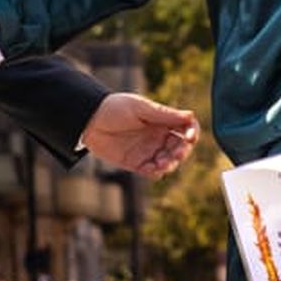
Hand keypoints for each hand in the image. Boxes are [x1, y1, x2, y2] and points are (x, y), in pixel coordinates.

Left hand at [81, 93, 199, 177]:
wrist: (88, 120)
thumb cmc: (114, 108)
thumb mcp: (140, 108)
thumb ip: (165, 115)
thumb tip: (191, 116)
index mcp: (162, 121)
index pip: (185, 129)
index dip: (192, 133)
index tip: (189, 137)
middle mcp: (158, 136)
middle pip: (180, 148)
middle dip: (181, 152)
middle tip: (176, 153)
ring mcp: (148, 150)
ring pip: (168, 162)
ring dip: (170, 164)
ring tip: (161, 163)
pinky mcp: (136, 163)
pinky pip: (152, 172)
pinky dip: (156, 172)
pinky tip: (152, 168)